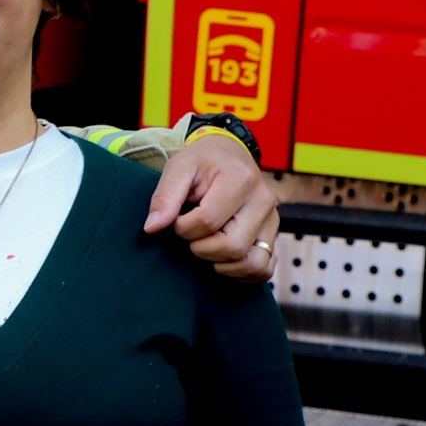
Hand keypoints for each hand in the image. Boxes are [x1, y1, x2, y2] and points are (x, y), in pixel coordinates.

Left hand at [145, 133, 280, 283]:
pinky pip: (265, 268)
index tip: (178, 220)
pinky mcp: (273, 235)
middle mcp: (262, 201)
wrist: (229, 153)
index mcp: (240, 180)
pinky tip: (225, 259)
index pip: (208, 222)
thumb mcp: (179, 167)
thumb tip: (152, 228)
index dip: (184, 228)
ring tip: (209, 245)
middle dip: (202, 249)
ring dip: (223, 264)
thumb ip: (165, 197)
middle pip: (232, 247)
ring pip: (252, 263)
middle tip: (193, 234)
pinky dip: (244, 272)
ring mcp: (271, 220)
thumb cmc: (203, 161)